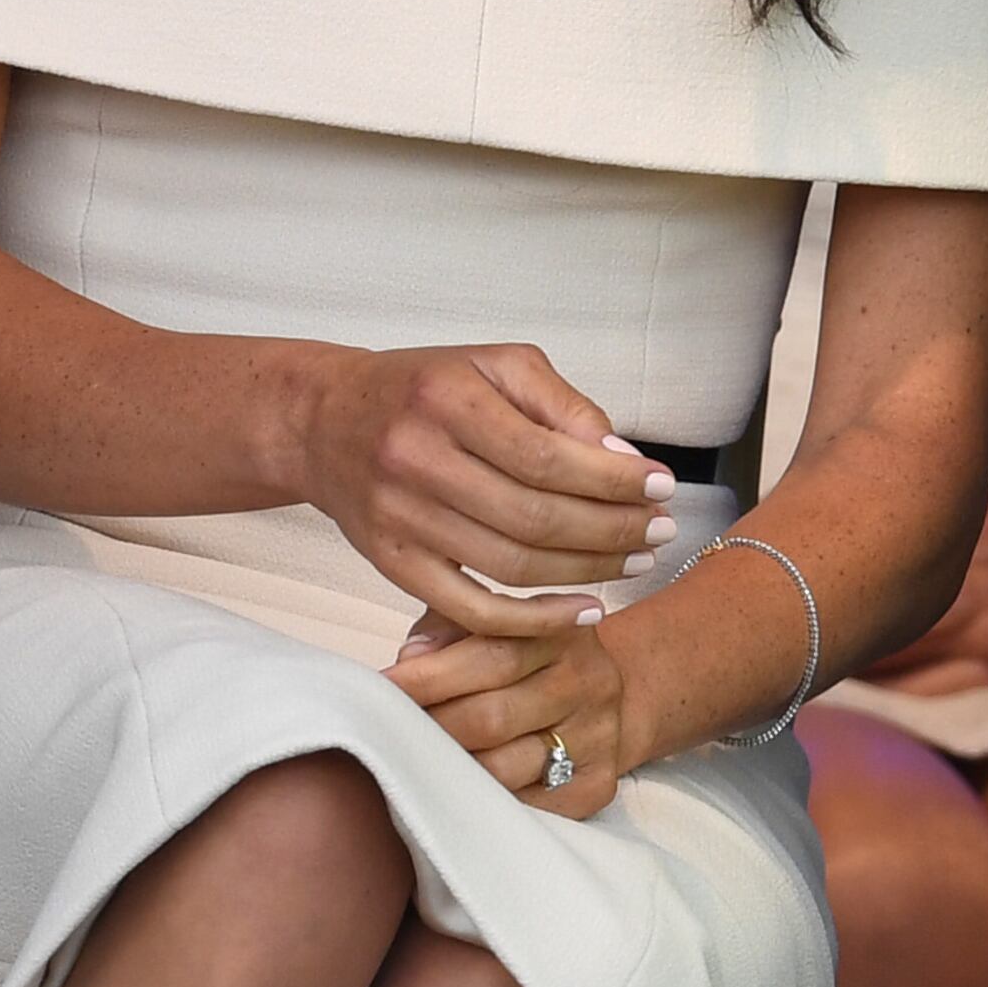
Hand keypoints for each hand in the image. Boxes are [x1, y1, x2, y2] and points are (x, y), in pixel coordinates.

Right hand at [294, 340, 672, 642]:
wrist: (324, 421)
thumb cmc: (428, 388)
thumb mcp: (498, 366)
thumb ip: (564, 407)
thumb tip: (625, 464)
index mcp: (450, 401)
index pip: (549, 456)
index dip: (614, 481)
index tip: (662, 488)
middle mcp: (417, 460)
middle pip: (535, 516)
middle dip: (612, 530)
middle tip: (661, 532)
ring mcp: (400, 519)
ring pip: (510, 565)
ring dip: (586, 571)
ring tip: (637, 562)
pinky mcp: (390, 564)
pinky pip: (469, 609)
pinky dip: (531, 620)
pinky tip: (582, 611)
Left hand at [389, 606, 628, 817]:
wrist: (593, 692)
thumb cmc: (519, 656)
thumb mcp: (488, 623)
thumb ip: (447, 630)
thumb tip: (411, 660)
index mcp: (562, 631)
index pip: (489, 657)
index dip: (425, 678)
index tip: (378, 691)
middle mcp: (590, 680)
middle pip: (492, 718)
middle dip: (429, 730)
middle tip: (389, 735)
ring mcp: (598, 735)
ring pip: (502, 769)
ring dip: (448, 770)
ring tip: (417, 762)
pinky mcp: (597, 784)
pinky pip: (525, 807)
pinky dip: (481, 802)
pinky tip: (457, 789)